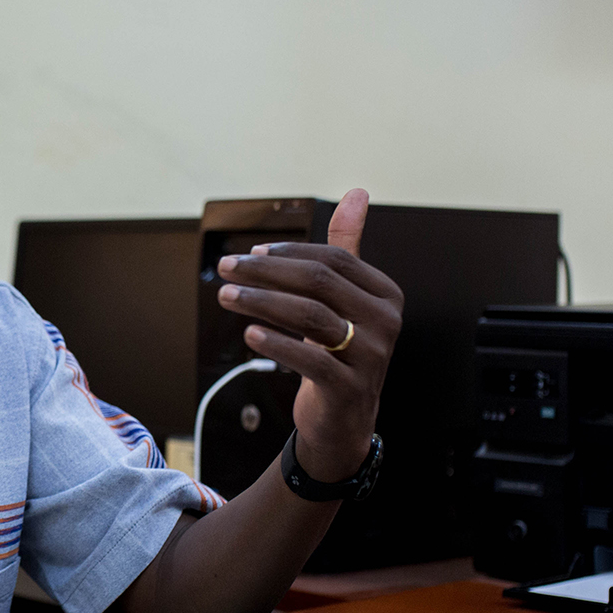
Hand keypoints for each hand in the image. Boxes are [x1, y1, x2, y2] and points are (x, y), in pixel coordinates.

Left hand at [215, 188, 403, 483]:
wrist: (344, 419)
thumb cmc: (339, 350)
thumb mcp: (344, 299)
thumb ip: (347, 247)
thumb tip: (357, 192)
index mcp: (385, 294)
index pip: (333, 259)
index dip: (287, 254)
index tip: (249, 255)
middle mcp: (385, 322)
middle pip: (318, 282)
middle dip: (266, 272)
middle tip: (226, 270)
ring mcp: (372, 356)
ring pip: (309, 316)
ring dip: (260, 302)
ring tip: (226, 296)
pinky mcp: (350, 387)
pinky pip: (309, 358)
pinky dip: (275, 343)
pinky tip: (248, 333)